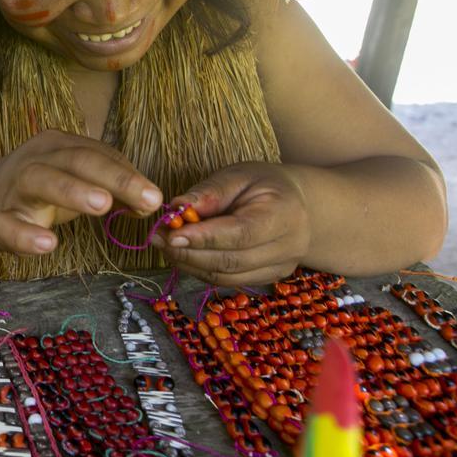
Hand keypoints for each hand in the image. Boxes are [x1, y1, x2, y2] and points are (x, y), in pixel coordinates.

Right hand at [0, 129, 163, 256]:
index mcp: (58, 145)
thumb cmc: (38, 190)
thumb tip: (149, 200)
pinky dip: (27, 235)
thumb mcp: (74, 178)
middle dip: (114, 178)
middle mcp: (37, 159)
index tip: (154, 198)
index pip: (98, 154)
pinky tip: (48, 244)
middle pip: (77, 160)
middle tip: (147, 198)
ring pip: (42, 181)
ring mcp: (14, 187)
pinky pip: (9, 225)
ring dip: (73, 191)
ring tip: (102, 205)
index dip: (128, 174)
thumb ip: (109, 185)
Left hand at [153, 162, 310, 286]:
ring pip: (226, 276)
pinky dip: (200, 270)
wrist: (298, 205)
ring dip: (189, 263)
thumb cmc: (264, 185)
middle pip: (231, 261)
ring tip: (165, 244)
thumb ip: (209, 193)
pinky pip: (227, 281)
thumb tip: (177, 208)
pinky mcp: (267, 279)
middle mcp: (288, 248)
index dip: (204, 238)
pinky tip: (183, 254)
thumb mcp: (239, 175)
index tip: (171, 234)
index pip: (240, 233)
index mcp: (284, 215)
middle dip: (188, 252)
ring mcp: (279, 269)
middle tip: (158, 238)